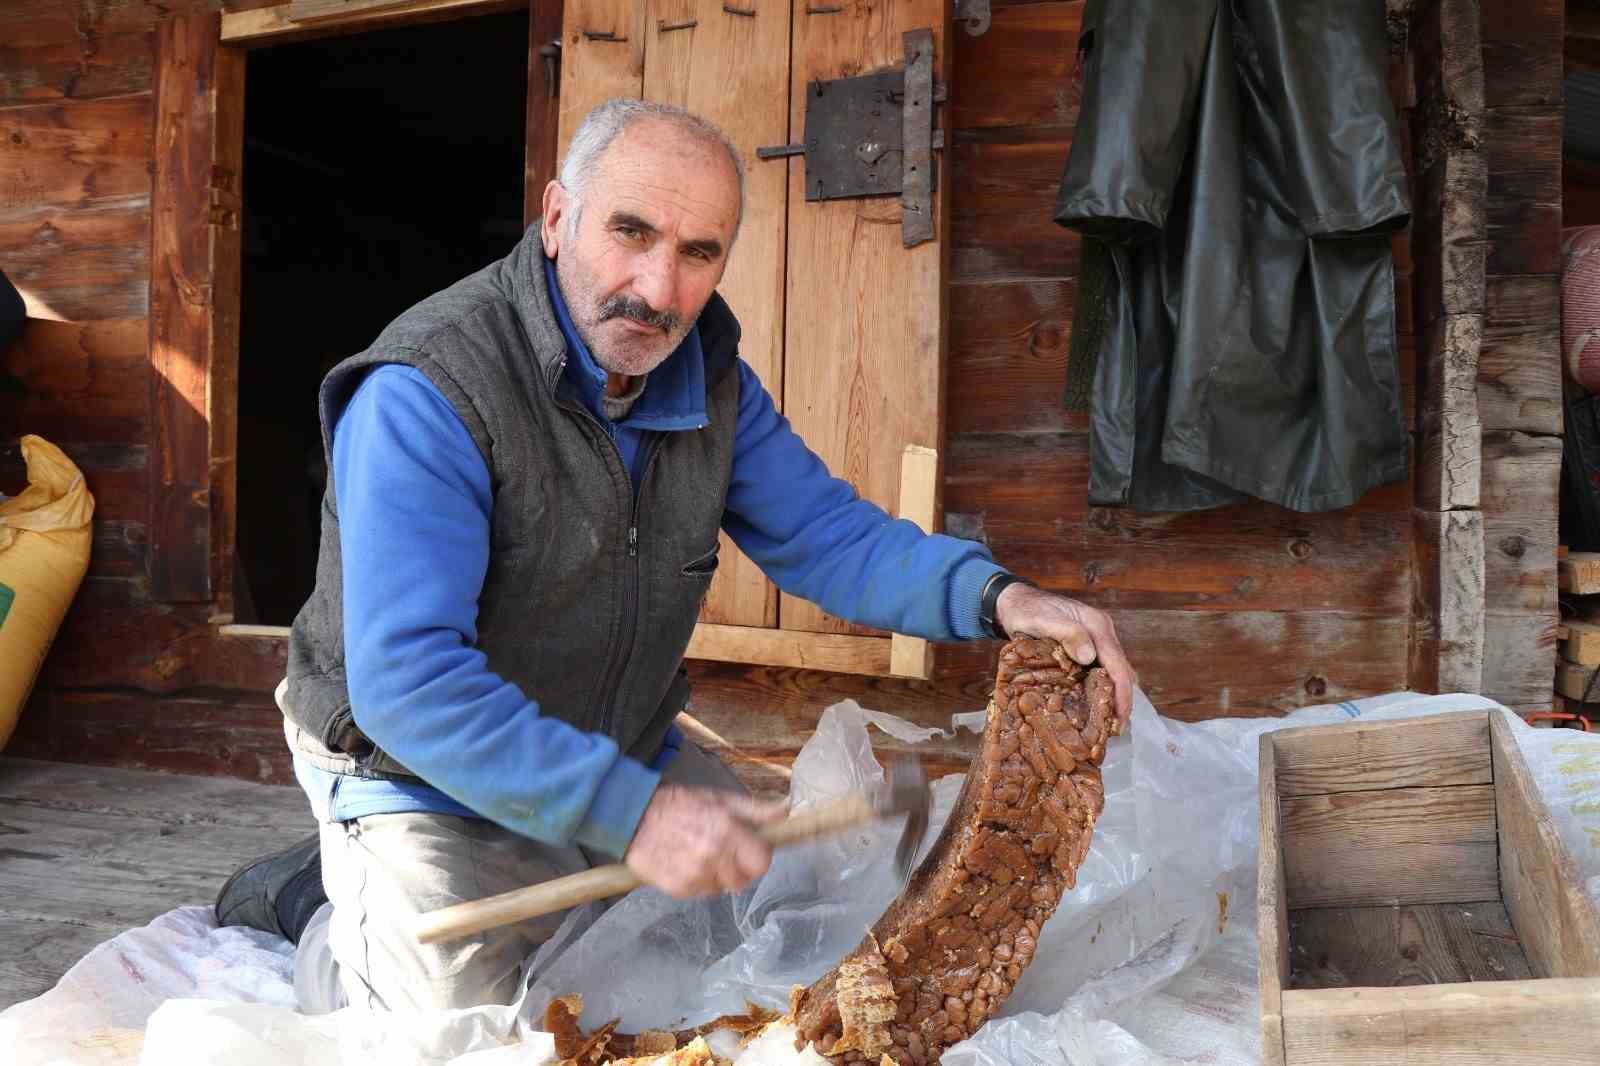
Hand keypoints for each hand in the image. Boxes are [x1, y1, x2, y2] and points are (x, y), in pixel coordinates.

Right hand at [623, 785, 788, 897]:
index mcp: (726, 830)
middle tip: (724, 851)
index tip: (751, 849)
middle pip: (743, 880)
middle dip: (738, 867)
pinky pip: (701, 892)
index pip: (761, 862)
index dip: (759, 856)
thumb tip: (785, 812)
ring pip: (722, 888)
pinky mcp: (678, 889)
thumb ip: (755, 809)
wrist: (634, 818)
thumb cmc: (680, 804)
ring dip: (717, 875)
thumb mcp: (720, 799)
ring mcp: (694, 876)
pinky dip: (698, 881)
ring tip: (701, 854)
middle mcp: (712, 856)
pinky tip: (686, 862)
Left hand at [995, 582, 1136, 731]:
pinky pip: (1099, 671)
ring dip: (1112, 696)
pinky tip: (1094, 707)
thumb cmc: (1026, 610)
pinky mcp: (1085, 649)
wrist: (1014, 603)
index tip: (1121, 716)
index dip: (1122, 691)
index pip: (1117, 662)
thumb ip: (1067, 633)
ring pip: (1112, 672)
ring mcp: (1094, 641)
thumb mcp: (1043, 620)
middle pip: (1120, 669)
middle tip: (1116, 729)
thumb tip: (1089, 657)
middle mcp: (1101, 633)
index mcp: (1096, 625)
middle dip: (1121, 699)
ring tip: (1108, 724)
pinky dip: (1101, 689)